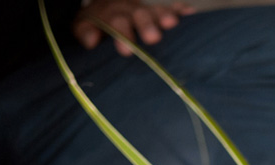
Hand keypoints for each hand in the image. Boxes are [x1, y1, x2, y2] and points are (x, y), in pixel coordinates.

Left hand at [73, 0, 195, 55]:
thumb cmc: (98, 22)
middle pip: (140, 16)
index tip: (125, 50)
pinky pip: (172, 7)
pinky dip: (180, 9)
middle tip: (153, 37)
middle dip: (146, 25)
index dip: (122, 35)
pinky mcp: (160, 10)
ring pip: (156, 12)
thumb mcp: (85, 25)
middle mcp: (132, 11)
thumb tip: (90, 41)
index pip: (117, 24)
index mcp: (113, 17)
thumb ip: (85, 31)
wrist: (109, 4)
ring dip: (164, 16)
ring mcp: (148, 11)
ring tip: (172, 22)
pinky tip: (189, 12)